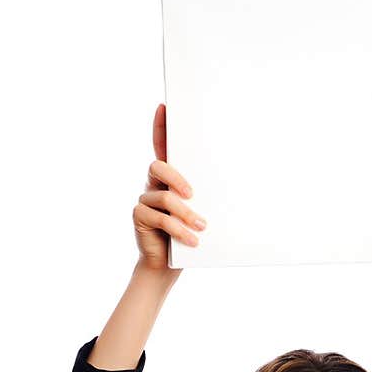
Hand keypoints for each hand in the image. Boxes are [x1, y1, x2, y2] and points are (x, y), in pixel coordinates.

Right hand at [132, 103, 208, 270]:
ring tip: (202, 227)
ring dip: (186, 213)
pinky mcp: (140, 216)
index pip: (162, 147)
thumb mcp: (199, 213)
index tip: (164, 107)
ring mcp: (144, 199)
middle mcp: (153, 183)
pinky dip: (179, 229)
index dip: (161, 127)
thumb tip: (231, 186)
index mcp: (169, 178)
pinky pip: (160, 218)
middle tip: (192, 194)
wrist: (167, 264)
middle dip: (177, 178)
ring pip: (164, 197)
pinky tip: (193, 240)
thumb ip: (204, 198)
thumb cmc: (188, 235)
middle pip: (159, 166)